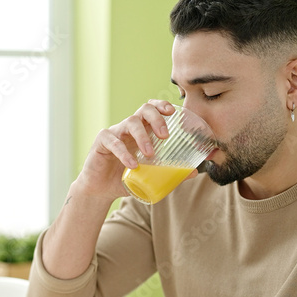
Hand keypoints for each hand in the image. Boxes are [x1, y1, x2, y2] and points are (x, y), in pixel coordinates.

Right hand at [75, 100, 194, 199]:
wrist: (101, 190)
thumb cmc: (126, 179)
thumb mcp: (150, 176)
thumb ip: (170, 172)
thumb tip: (195, 172)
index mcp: (141, 131)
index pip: (151, 110)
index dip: (161, 106)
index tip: (172, 112)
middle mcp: (128, 128)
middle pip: (143, 110)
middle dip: (156, 118)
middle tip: (165, 136)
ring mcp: (114, 133)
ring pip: (130, 123)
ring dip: (142, 137)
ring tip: (150, 154)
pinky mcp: (101, 143)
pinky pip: (113, 141)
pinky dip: (124, 153)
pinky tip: (133, 165)